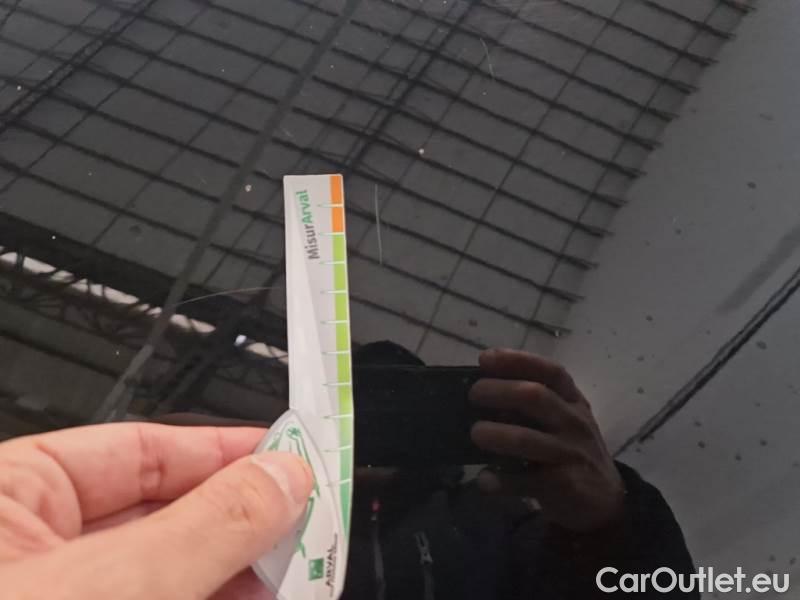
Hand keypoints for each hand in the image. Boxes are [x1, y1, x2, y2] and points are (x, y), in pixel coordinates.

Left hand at [0, 423, 311, 598]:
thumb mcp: (112, 584)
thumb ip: (206, 526)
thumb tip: (281, 477)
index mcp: (7, 499)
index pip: (139, 449)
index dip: (223, 450)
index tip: (287, 456)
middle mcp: (29, 550)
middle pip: (161, 511)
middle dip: (239, 516)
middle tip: (302, 517)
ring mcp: (58, 596)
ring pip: (166, 569)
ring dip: (236, 566)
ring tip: (291, 566)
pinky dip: (215, 599)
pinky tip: (256, 597)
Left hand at [470, 349, 624, 532]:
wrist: (606, 499)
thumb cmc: (573, 450)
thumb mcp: (564, 421)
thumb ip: (534, 406)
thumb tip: (487, 393)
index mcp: (573, 401)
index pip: (550, 372)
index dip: (517, 361)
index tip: (486, 359)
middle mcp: (574, 422)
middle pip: (535, 397)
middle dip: (499, 391)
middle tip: (474, 395)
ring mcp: (570, 454)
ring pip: (527, 439)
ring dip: (496, 434)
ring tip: (476, 433)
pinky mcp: (564, 485)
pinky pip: (526, 480)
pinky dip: (501, 480)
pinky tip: (484, 479)